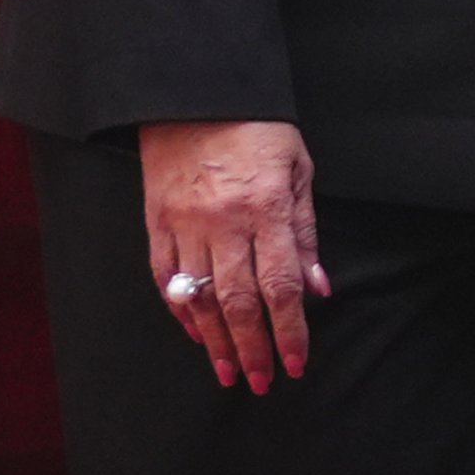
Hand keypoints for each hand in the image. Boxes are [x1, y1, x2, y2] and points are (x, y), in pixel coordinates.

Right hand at [140, 119, 329, 391]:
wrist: (196, 92)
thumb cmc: (257, 127)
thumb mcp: (298, 168)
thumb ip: (306, 231)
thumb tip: (318, 288)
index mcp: (267, 206)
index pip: (280, 285)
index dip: (289, 330)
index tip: (296, 363)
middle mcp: (225, 221)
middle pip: (239, 302)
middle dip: (254, 349)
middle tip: (262, 381)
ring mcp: (186, 223)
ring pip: (201, 298)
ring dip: (217, 343)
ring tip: (230, 372)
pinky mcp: (157, 222)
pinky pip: (166, 279)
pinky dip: (182, 312)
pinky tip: (198, 335)